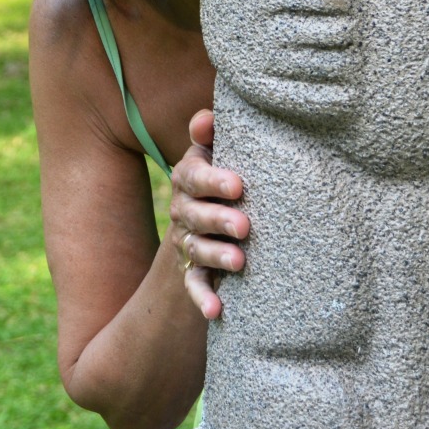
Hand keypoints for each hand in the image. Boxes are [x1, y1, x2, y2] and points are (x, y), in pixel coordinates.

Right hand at [166, 109, 248, 319]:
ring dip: (217, 255)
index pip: (193, 175)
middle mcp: (184, 209)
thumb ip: (211, 134)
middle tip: (245, 226)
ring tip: (240, 262)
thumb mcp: (214, 152)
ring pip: (197, 249)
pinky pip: (194, 285)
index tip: (238, 185)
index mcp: (190, 177)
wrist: (205, 219)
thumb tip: (206, 118)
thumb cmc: (222, 175)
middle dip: (218, 219)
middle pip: (196, 214)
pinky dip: (203, 298)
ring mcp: (187, 241)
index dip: (213, 180)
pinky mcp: (193, 270)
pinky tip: (215, 310)